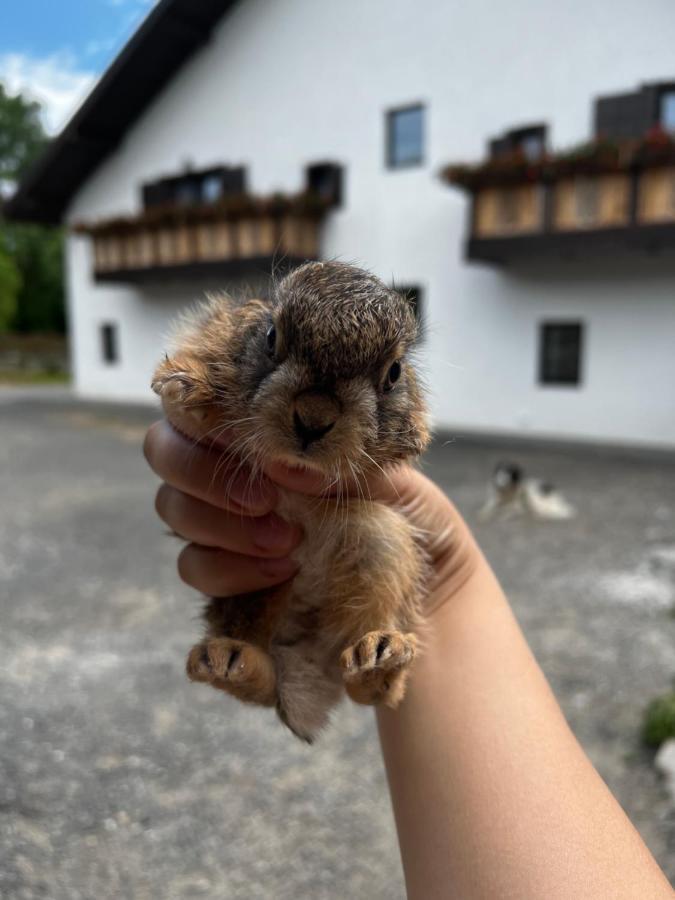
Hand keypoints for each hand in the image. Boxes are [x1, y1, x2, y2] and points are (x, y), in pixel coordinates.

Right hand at [143, 419, 479, 614]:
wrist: (433, 603)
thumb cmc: (417, 527)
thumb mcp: (397, 480)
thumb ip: (348, 456)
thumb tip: (298, 457)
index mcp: (274, 430)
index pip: (203, 396)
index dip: (208, 412)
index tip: (262, 445)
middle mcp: (240, 469)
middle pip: (164, 447)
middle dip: (202, 471)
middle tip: (265, 498)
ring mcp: (227, 523)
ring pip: (172, 507)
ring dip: (220, 523)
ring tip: (288, 542)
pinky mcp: (228, 578)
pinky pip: (194, 566)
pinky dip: (230, 569)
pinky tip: (282, 571)